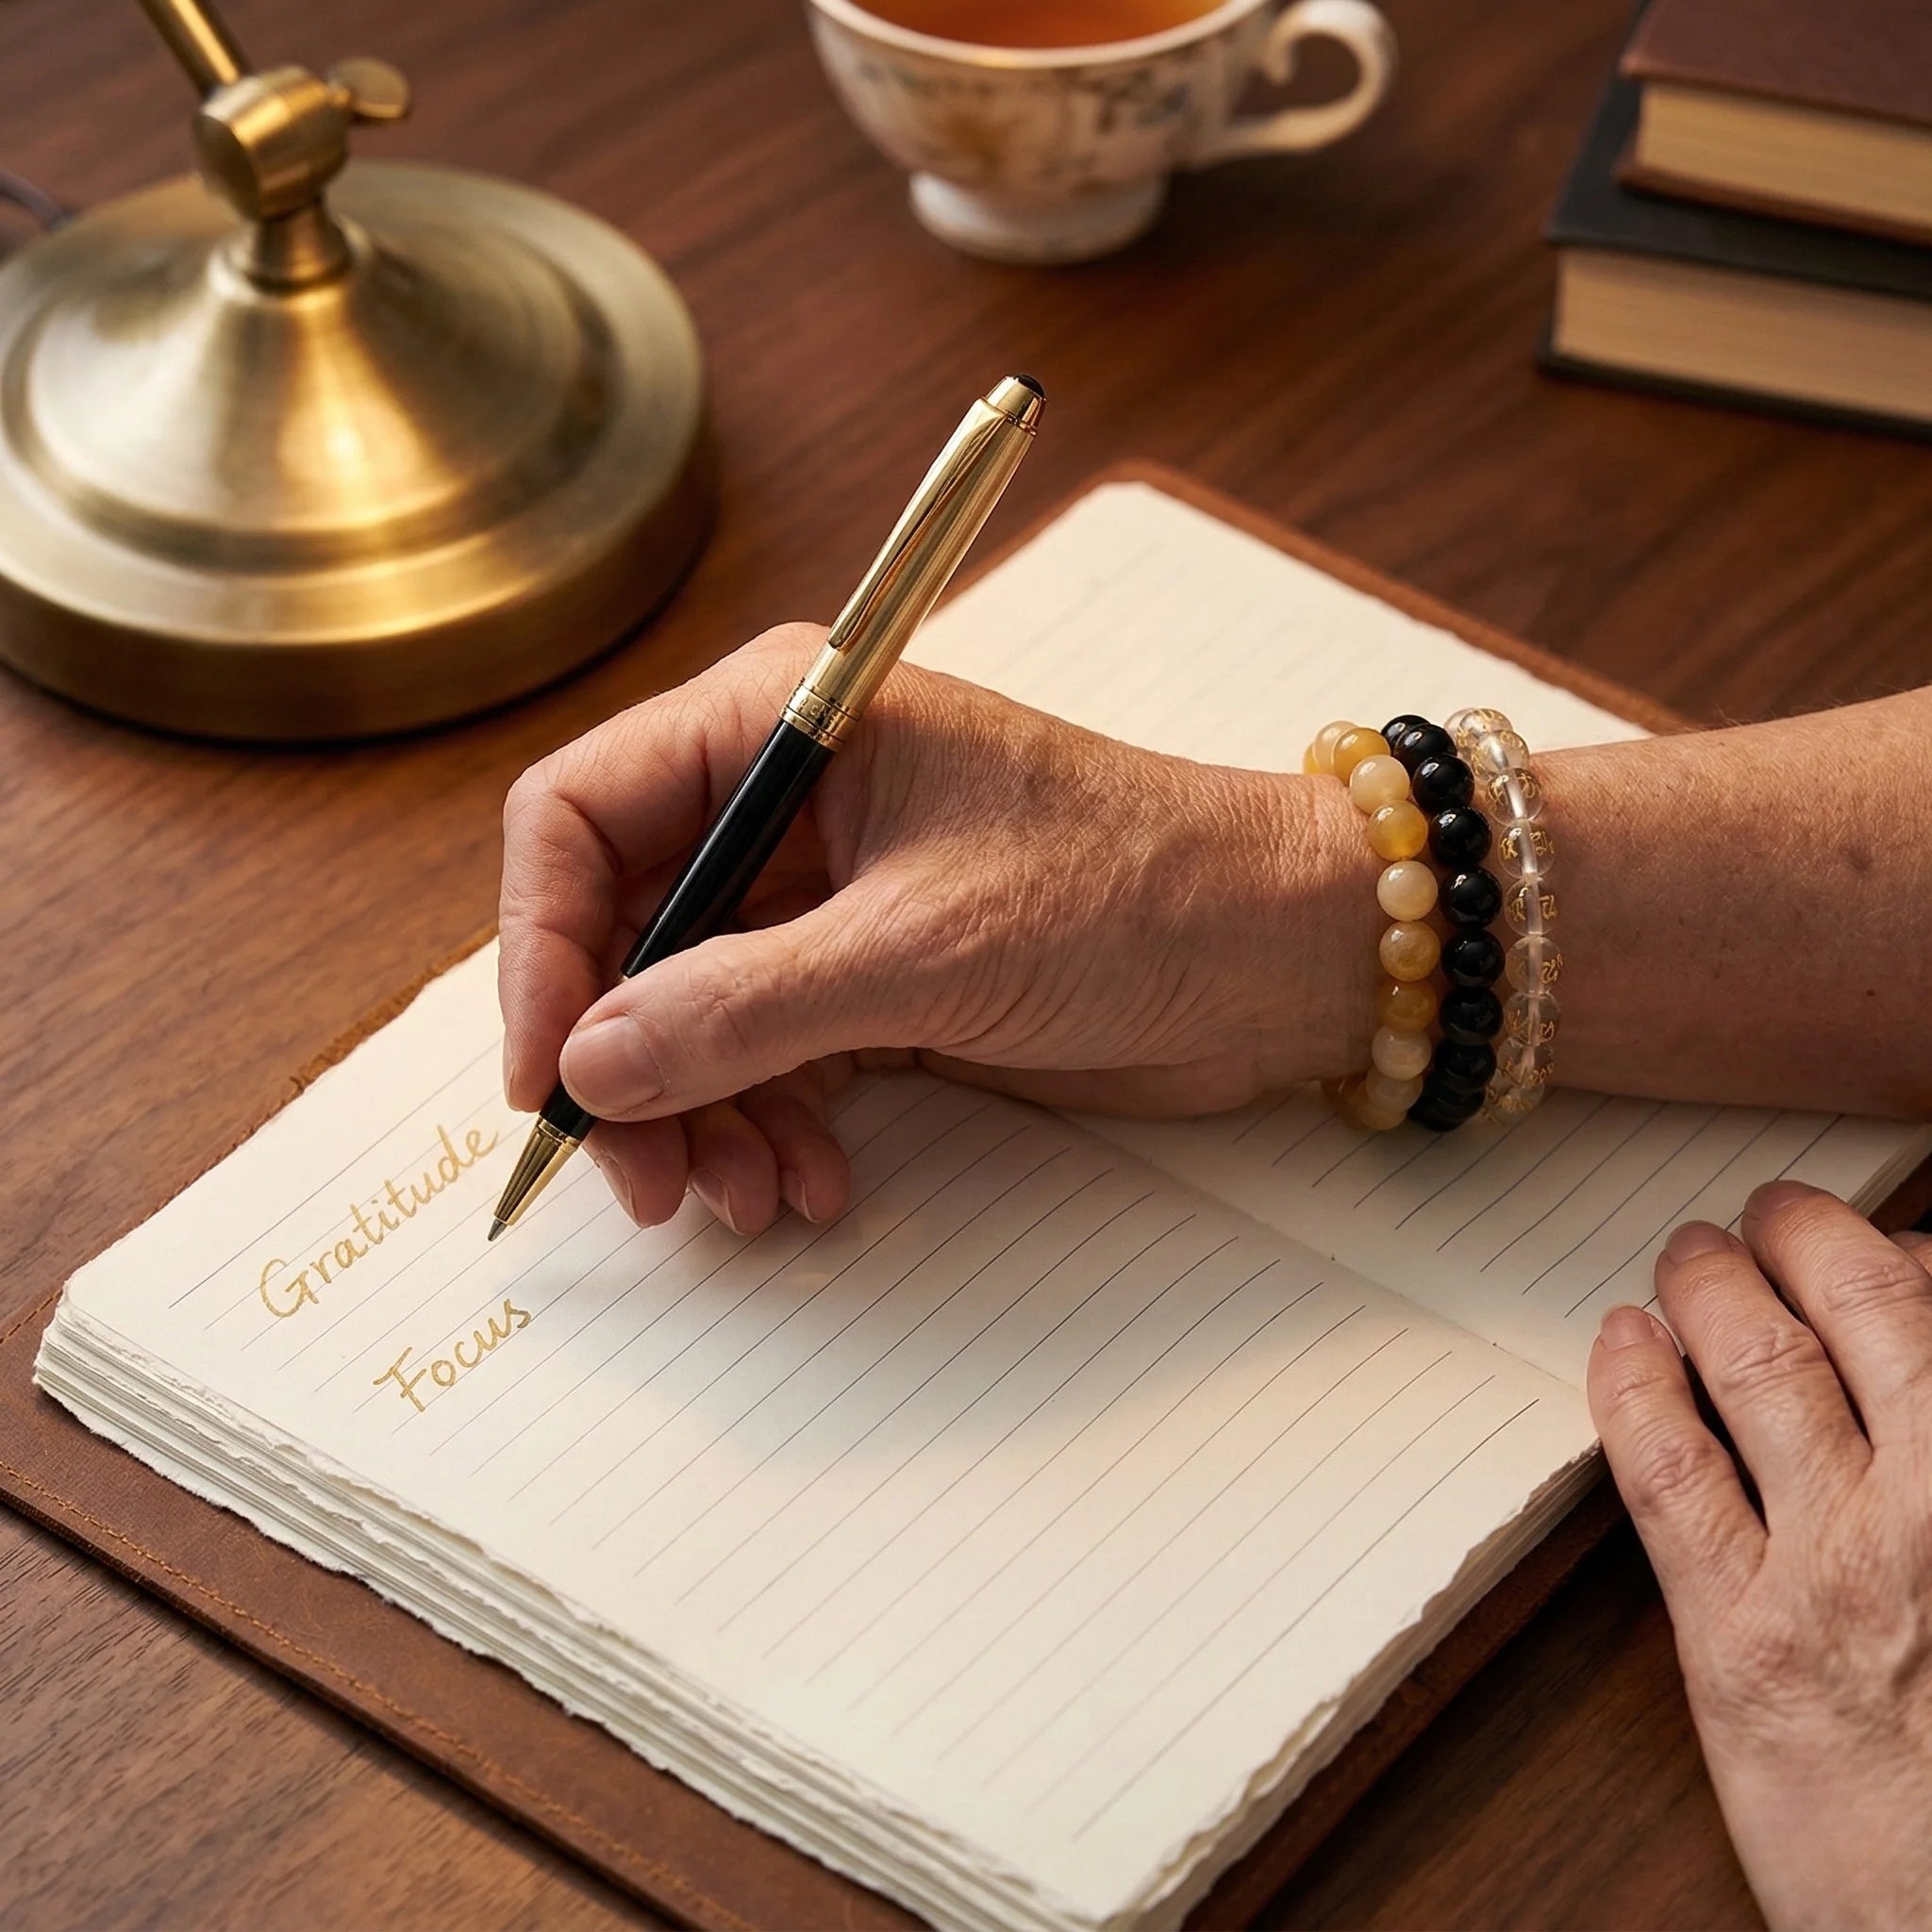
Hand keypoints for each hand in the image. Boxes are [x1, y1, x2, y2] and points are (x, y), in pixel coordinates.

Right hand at [499, 625, 1369, 1235]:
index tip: (549, 1073)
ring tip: (747, 1199)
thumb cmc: (1135, 890)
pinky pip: (765, 1059)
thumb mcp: (926, 948)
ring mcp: (827, 894)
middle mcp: (786, 799)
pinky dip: (768, 1127)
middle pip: (624, 933)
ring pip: (687, 1013)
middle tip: (645, 1180)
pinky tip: (812, 1184)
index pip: (579, 816)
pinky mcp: (871, 975)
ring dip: (699, 1117)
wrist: (1282, 952)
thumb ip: (745, 1007)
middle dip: (624, 1064)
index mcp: (783, 722)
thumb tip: (588, 1066)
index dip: (540, 947)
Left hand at [1588, 1181, 1931, 1930]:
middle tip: (1778, 1212)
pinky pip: (1665, 1468)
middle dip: (1810, 1235)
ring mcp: (1835, 1570)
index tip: (1896, 1241)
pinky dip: (1633, 1384)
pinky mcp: (1737, 1637)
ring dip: (1715, 1285)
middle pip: (1862, 1310)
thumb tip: (1924, 1341)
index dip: (1913, 1258)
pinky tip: (1624, 1338)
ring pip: (1758, 1366)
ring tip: (1697, 1253)